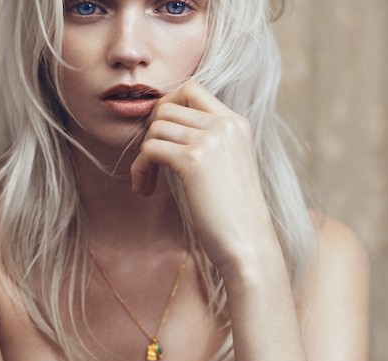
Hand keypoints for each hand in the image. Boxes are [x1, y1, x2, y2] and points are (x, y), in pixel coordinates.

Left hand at [131, 80, 278, 272]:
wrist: (248, 244)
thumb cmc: (233, 216)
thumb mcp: (226, 168)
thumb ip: (206, 143)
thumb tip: (163, 129)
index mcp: (236, 123)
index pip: (191, 89)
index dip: (166, 109)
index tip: (161, 141)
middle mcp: (226, 124)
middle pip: (167, 107)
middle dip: (150, 135)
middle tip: (150, 167)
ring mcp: (211, 139)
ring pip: (155, 128)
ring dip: (143, 156)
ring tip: (147, 184)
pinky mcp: (193, 160)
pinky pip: (149, 149)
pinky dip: (139, 169)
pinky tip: (144, 190)